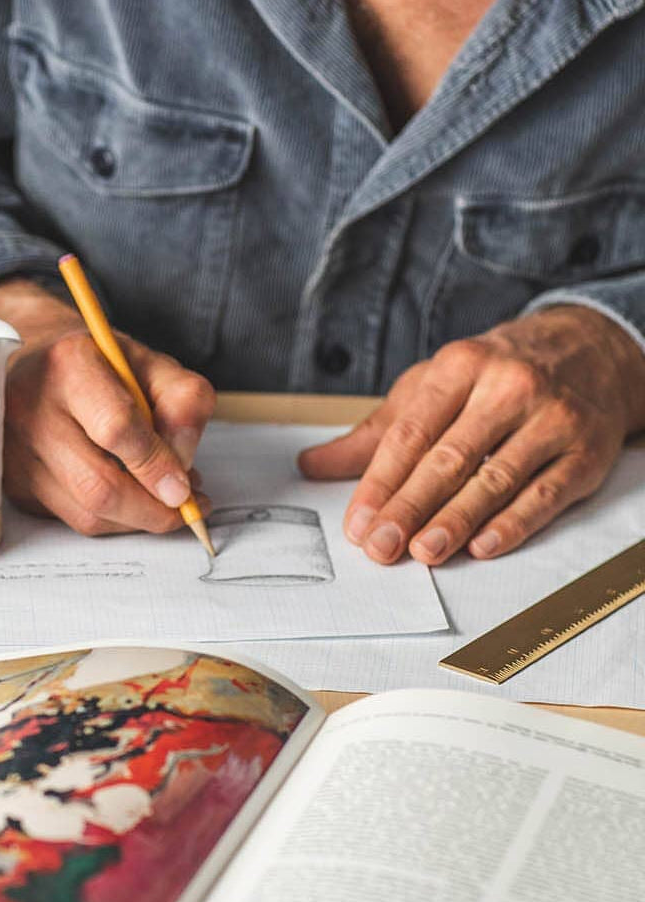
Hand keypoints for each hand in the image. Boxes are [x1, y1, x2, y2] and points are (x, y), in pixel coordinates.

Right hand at [0, 277, 215, 534]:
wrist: (38, 364)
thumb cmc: (101, 364)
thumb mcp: (154, 364)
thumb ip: (183, 403)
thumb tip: (180, 469)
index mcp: (68, 364)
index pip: (116, 428)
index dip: (156, 465)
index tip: (185, 488)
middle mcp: (31, 408)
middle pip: (98, 486)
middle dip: (152, 510)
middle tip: (185, 508)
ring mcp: (16, 451)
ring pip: (86, 513)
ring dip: (135, 520)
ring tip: (162, 500)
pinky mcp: (14, 483)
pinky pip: (73, 519)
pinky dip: (112, 519)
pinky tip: (129, 498)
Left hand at [298, 305, 644, 563]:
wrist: (590, 349)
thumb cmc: (493, 375)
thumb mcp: (431, 387)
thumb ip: (374, 434)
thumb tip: (311, 465)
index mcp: (460, 366)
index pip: (411, 433)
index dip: (381, 481)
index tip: (357, 522)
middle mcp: (508, 387)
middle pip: (449, 458)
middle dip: (409, 507)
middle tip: (380, 546)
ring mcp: (552, 418)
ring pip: (495, 478)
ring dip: (456, 520)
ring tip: (422, 552)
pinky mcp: (586, 451)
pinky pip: (545, 494)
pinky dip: (513, 523)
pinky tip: (481, 546)